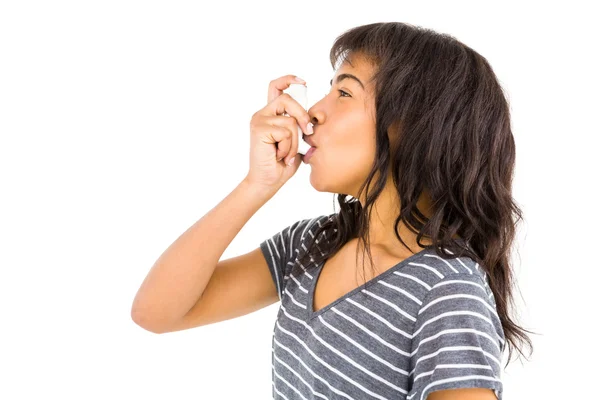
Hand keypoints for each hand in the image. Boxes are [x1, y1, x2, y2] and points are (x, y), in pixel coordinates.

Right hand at [244, 75, 312, 190]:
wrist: (268, 182)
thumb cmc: (282, 164)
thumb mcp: (296, 141)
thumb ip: (300, 126)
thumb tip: (312, 118)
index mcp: (271, 114)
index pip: (276, 87)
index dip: (289, 80)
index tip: (303, 82)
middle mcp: (262, 114)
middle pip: (287, 99)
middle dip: (302, 115)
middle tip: (308, 131)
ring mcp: (259, 120)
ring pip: (290, 120)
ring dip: (295, 141)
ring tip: (287, 154)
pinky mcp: (259, 129)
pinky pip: (285, 132)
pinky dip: (288, 147)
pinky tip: (280, 156)